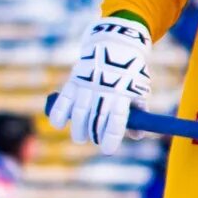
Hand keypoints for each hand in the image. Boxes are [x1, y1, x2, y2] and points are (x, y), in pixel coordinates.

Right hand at [48, 17, 150, 153]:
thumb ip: (139, 113)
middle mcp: (104, 88)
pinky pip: (64, 99)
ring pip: (79, 112)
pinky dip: (59, 112)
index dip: (111, 137)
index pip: (116, 120)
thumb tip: (137, 136)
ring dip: (78, 128)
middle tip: (94, 140)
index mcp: (123, 92)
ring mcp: (88, 83)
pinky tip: (57, 124)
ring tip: (80, 138)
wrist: (115, 46)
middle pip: (96, 118)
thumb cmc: (130, 75)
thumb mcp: (140, 90)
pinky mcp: (74, 79)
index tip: (107, 150)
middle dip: (94, 134)